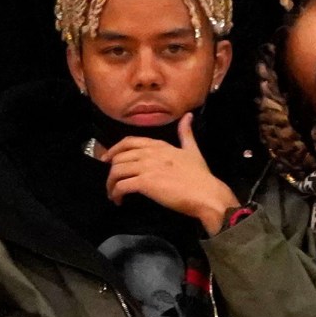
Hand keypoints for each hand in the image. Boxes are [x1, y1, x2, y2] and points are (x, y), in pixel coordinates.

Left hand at [102, 113, 238, 234]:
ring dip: (111, 184)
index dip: (115, 149)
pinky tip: (118, 200)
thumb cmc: (201, 176)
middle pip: (119, 157)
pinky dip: (116, 193)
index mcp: (160, 145)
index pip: (129, 141)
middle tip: (111, 182)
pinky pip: (122, 186)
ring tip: (113, 194)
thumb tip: (188, 116)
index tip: (108, 159)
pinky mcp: (146, 183)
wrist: (206, 194)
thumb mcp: (193, 151)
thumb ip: (186, 134)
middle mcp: (150, 153)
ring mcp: (147, 167)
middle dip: (111, 170)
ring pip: (116, 171)